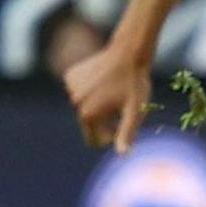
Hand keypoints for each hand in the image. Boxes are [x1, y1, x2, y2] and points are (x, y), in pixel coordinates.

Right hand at [62, 36, 153, 152]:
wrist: (128, 52)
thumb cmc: (135, 83)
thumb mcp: (134, 111)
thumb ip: (126, 133)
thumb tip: (122, 154)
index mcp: (88, 114)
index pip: (94, 139)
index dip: (110, 137)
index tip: (124, 123)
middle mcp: (75, 102)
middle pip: (89, 123)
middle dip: (104, 120)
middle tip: (121, 105)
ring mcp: (71, 87)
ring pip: (84, 107)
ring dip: (97, 104)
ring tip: (113, 91)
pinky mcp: (70, 76)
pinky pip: (80, 92)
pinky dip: (89, 91)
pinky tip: (103, 81)